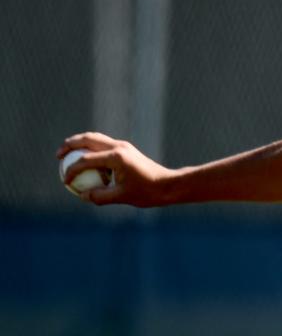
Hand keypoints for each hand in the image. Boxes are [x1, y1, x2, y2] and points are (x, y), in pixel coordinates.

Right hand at [57, 132, 174, 206]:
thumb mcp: (121, 197)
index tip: (65, 181)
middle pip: (88, 139)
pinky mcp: (126, 149)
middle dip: (70, 145)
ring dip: (80, 143)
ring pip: (95, 138)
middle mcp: (119, 147)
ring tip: (67, 154)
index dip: (71, 171)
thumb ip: (99, 196)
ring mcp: (123, 146)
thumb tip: (82, 195)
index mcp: (116, 157)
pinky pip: (103, 145)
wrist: (168, 184)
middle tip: (58, 156)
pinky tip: (85, 161)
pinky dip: (91, 149)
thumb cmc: (147, 192)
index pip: (85, 160)